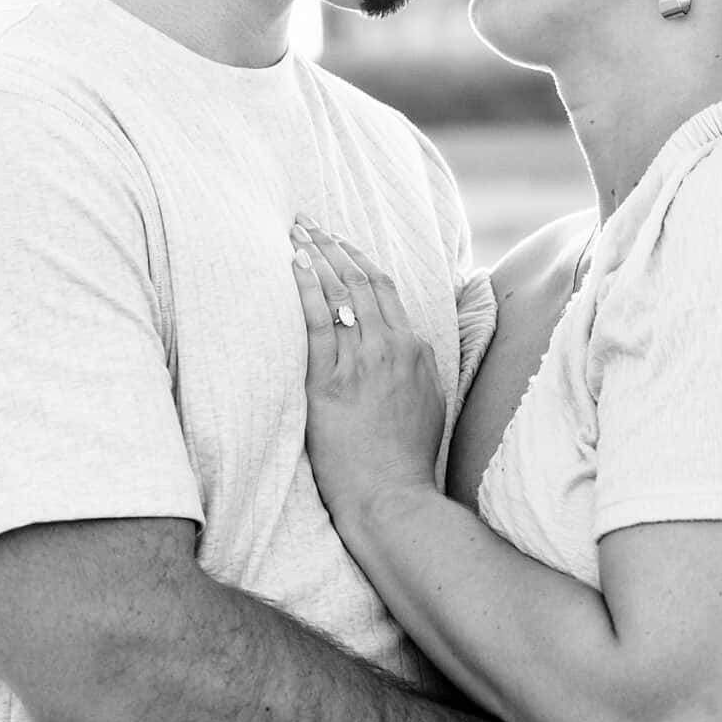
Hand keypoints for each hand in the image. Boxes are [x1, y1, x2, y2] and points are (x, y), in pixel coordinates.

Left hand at [290, 219, 446, 519]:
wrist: (392, 498)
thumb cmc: (405, 461)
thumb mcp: (427, 404)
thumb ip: (414, 369)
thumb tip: (402, 348)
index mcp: (416, 351)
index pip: (386, 290)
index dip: (360, 260)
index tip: (340, 242)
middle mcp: (391, 349)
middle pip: (361, 281)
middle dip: (333, 246)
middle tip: (309, 222)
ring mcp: (362, 363)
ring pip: (340, 292)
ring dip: (317, 255)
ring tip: (296, 232)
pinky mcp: (331, 382)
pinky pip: (316, 321)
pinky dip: (307, 287)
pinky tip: (294, 264)